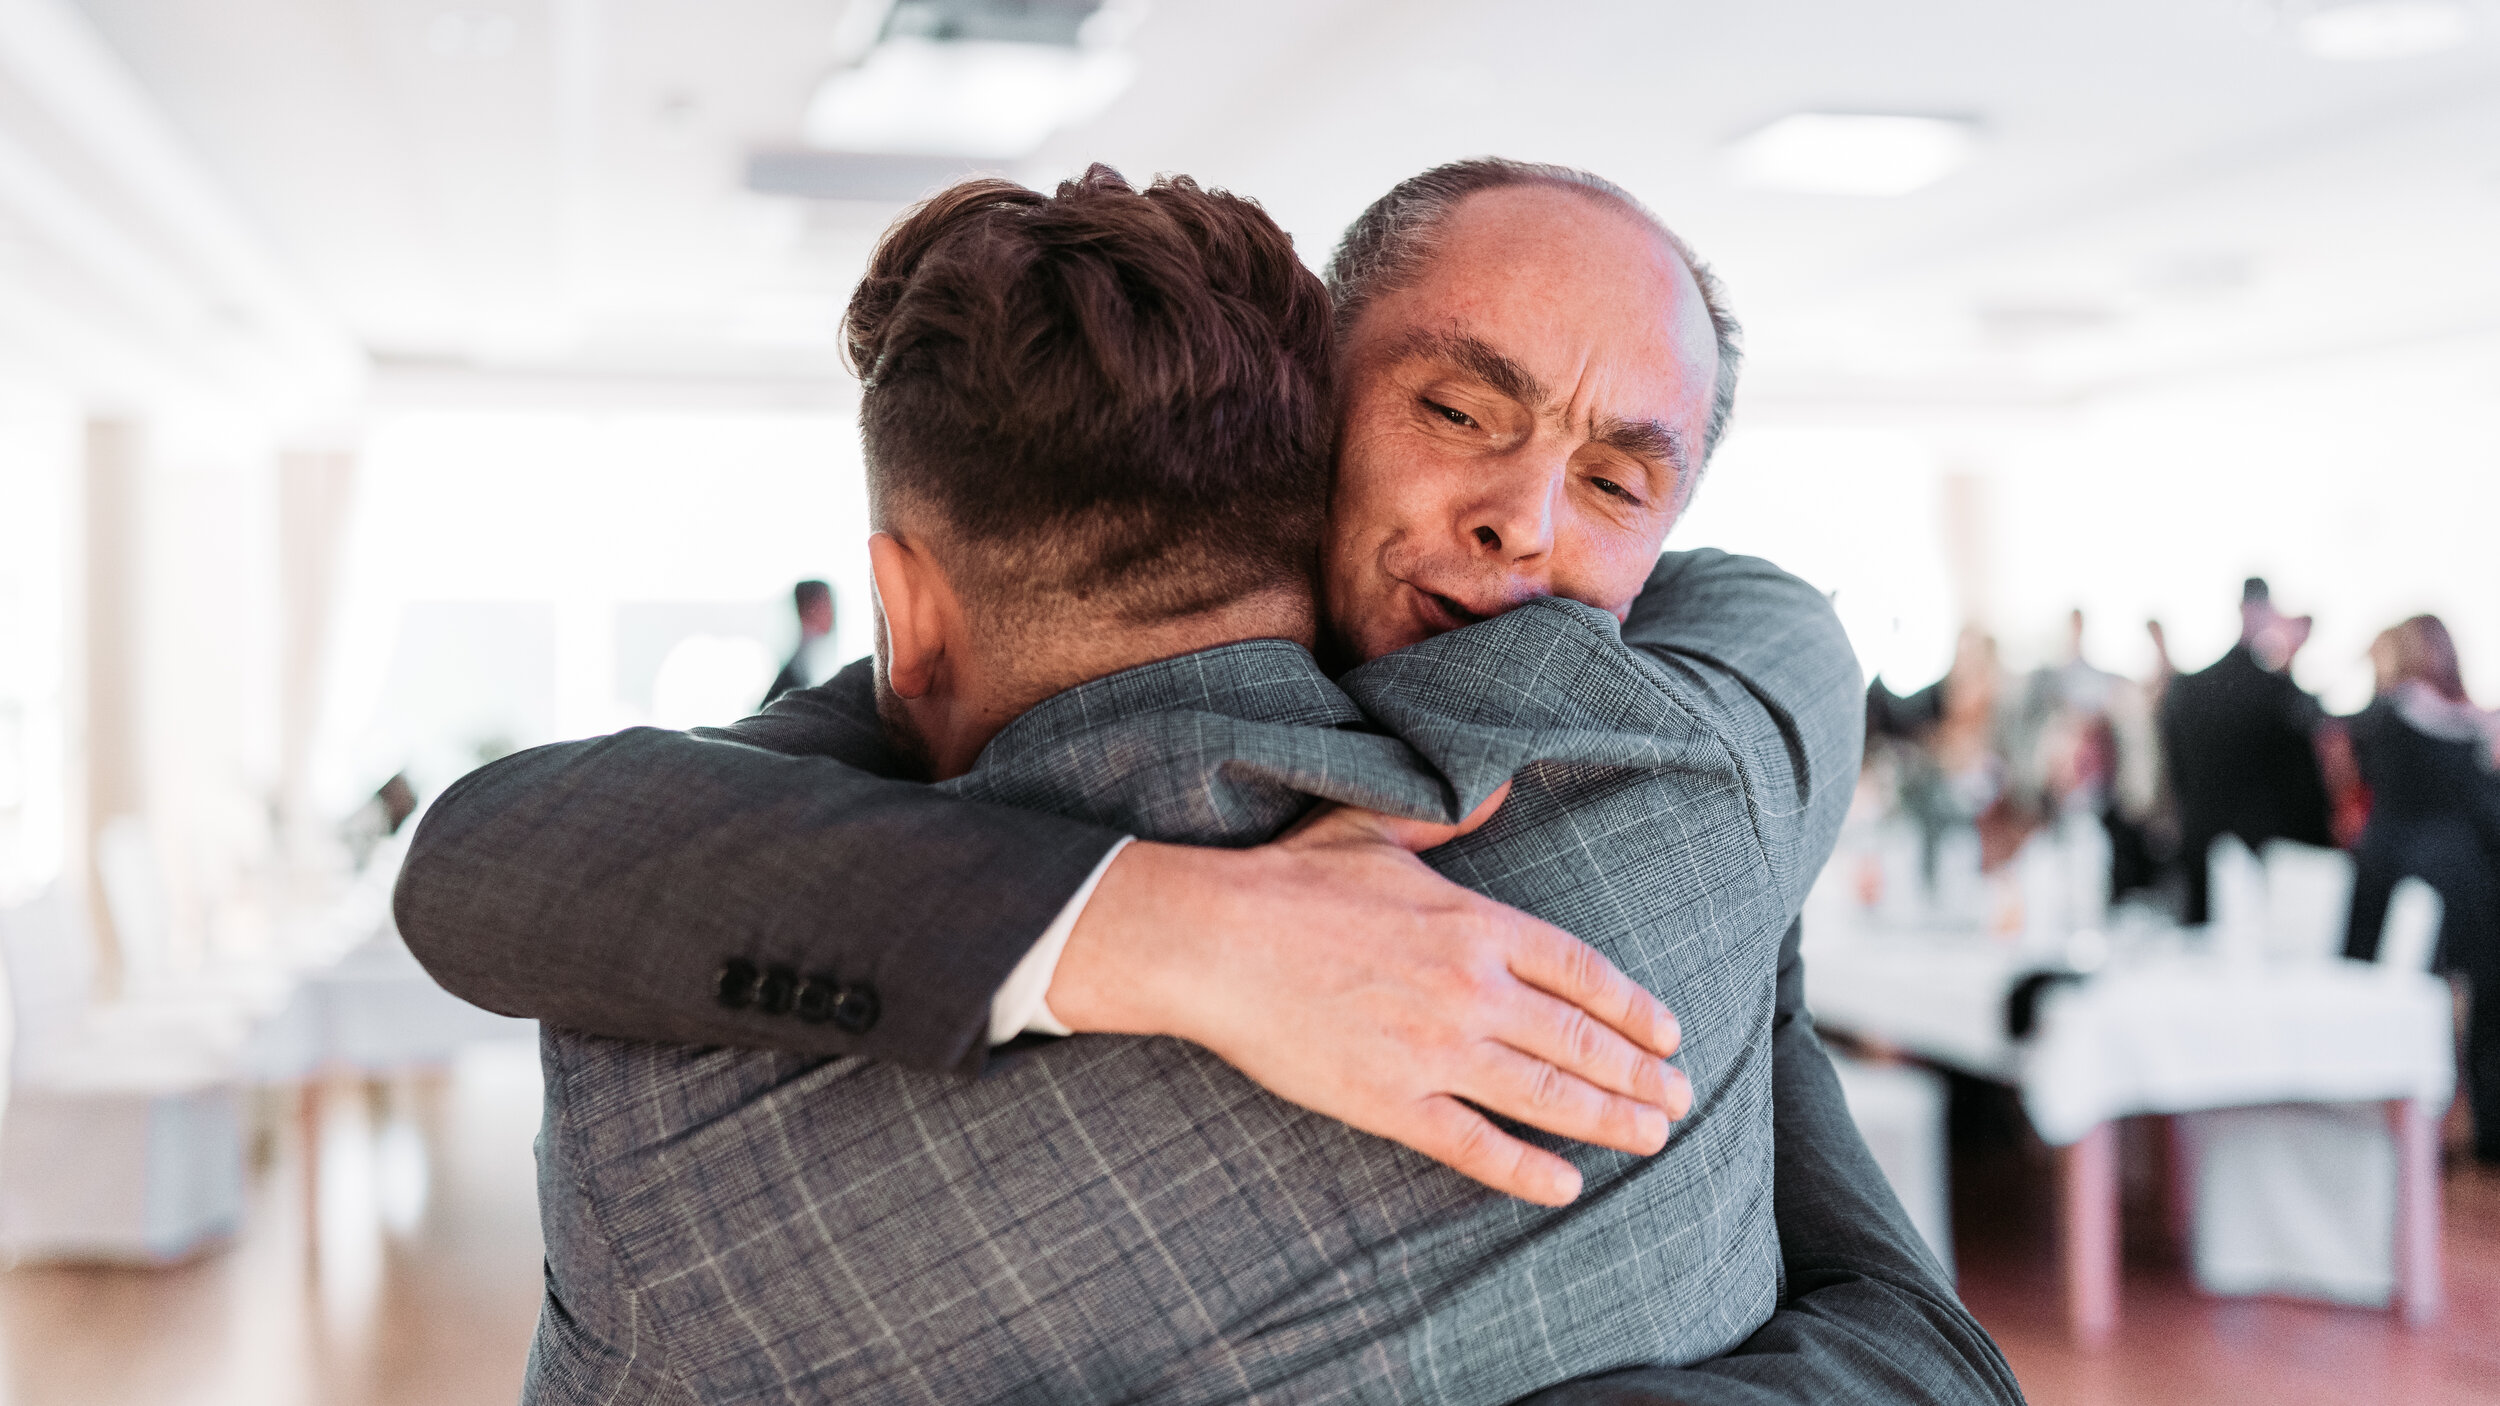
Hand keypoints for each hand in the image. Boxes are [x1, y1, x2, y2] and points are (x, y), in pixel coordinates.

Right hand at [1048, 785, 1690, 1205]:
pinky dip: (1525, 1169)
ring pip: (1545, 1095)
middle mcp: (1471, 989)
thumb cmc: (1288, 880)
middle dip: (1639, 1075)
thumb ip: (1445, 817)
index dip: (1633, 1008)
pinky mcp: (1390, 1100)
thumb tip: (1497, 785)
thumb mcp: (1373, 828)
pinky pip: (1474, 1143)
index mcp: (1476, 923)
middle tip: (1679, 1102)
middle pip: (1580, 1040)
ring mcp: (1435, 1050)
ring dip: (1608, 1120)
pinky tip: (1566, 1186)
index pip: (1582, 972)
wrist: (1213, 939)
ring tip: (1652, 1139)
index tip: (1669, 1034)